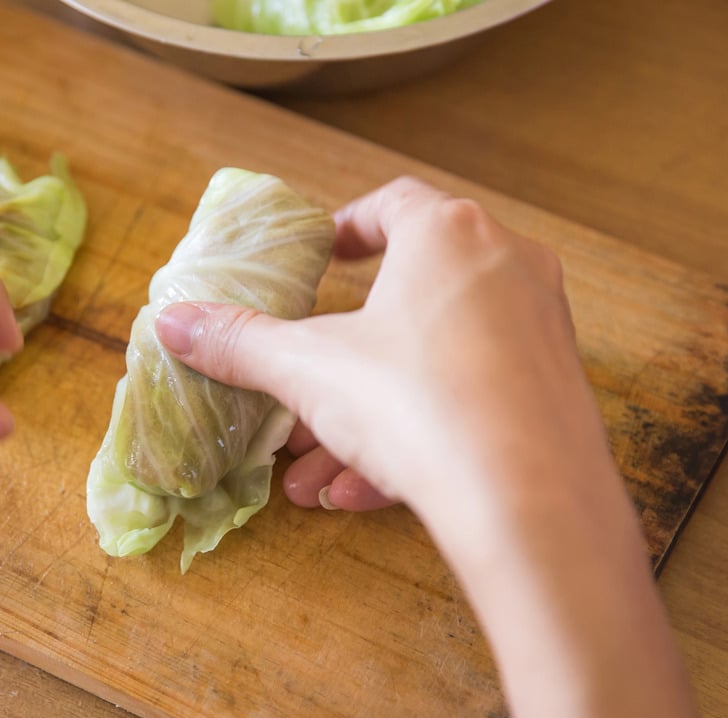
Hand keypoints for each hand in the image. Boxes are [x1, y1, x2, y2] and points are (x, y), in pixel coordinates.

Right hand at [155, 176, 607, 531]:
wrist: (528, 502)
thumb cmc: (415, 403)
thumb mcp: (308, 369)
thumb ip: (239, 341)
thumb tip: (173, 322)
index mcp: (448, 233)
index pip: (391, 205)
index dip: (344, 230)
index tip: (316, 259)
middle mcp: (507, 265)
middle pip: (404, 298)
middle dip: (336, 358)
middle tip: (295, 388)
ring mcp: (539, 329)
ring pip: (430, 364)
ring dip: (362, 414)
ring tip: (306, 472)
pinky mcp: (553, 393)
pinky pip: (467, 402)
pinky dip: (412, 437)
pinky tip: (355, 492)